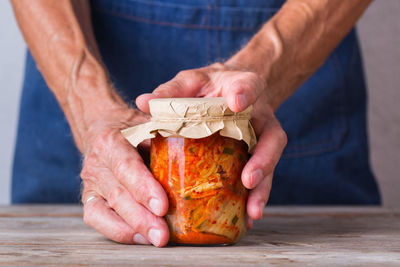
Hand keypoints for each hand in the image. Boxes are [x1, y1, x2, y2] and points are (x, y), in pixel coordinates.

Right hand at [80, 109, 169, 246]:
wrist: (102, 127)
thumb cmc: (133, 128)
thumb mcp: (148, 123)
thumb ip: (165, 131)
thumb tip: (195, 141)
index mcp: (111, 141)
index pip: (126, 167)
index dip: (143, 188)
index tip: (162, 206)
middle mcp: (97, 164)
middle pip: (118, 194)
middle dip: (141, 217)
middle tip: (162, 235)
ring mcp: (91, 183)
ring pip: (104, 211)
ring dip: (132, 228)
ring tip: (156, 240)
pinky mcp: (89, 198)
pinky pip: (98, 219)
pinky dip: (118, 232)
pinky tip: (141, 238)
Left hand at [136, 63, 286, 225]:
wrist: (233, 91)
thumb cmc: (209, 86)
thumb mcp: (190, 82)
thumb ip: (171, 91)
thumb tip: (143, 102)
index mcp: (242, 86)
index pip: (248, 86)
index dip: (243, 94)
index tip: (236, 102)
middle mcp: (259, 114)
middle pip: (270, 136)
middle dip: (262, 159)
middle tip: (249, 179)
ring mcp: (263, 136)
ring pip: (269, 161)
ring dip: (262, 187)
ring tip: (252, 210)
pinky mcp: (259, 153)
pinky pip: (262, 175)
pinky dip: (256, 195)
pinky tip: (247, 216)